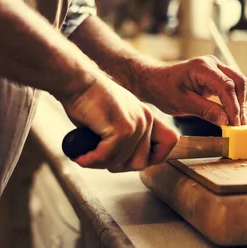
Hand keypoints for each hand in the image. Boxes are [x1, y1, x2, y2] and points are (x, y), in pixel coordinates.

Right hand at [58, 75, 178, 171]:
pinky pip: (108, 157)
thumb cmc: (88, 101)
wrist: (77, 82)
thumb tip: (122, 163)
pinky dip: (91, 160)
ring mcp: (136, 124)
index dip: (153, 157)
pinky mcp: (122, 128)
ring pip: (122, 163)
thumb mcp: (114, 120)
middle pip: (141, 163)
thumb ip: (124, 139)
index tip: (127, 160)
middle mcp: (146, 120)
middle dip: (116, 165)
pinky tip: (80, 155)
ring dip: (100, 163)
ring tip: (85, 155)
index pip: (169, 142)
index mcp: (147, 117)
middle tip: (97, 159)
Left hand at [131, 55, 246, 125]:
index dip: (233, 105)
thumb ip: (206, 111)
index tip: (235, 123)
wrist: (155, 81)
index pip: (226, 86)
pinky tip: (235, 114)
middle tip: (241, 125)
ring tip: (240, 122)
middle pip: (238, 81)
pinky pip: (233, 86)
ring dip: (242, 102)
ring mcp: (216, 68)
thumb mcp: (182, 104)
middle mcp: (212, 63)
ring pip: (239, 83)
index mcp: (202, 67)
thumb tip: (226, 121)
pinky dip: (236, 100)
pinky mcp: (217, 75)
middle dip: (242, 104)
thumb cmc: (164, 90)